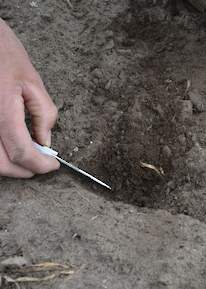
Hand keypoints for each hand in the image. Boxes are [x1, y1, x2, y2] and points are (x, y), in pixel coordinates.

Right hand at [0, 19, 59, 177]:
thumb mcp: (33, 82)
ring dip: (10, 165)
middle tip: (42, 166)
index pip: (21, 150)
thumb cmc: (4, 54)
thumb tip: (45, 141)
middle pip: (2, 163)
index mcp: (2, 108)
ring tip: (29, 158)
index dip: (39, 164)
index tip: (52, 165)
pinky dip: (0, 154)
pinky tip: (12, 147)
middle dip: (24, 170)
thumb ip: (44, 114)